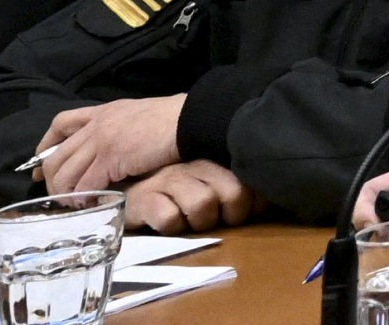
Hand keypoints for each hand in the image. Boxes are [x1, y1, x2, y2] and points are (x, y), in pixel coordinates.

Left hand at [31, 95, 189, 194]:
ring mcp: (102, 142)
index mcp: (103, 112)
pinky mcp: (111, 159)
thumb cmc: (172, 119)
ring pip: (66, 174)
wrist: (189, 120)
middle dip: (51, 180)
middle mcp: (97, 125)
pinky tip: (91, 204)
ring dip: (66, 193)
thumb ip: (118, 128)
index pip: (61, 123)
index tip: (39, 166)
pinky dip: (85, 198)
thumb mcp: (137, 115)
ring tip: (76, 204)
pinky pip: (86, 185)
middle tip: (59, 195)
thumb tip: (109, 150)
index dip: (45, 146)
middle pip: (56, 156)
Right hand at [124, 162, 249, 233]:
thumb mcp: (210, 189)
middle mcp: (194, 166)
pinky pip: (169, 218)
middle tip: (214, 219)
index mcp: (215, 161)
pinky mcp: (142, 199)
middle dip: (229, 215)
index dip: (253, 204)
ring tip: (188, 222)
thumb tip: (266, 203)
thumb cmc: (175, 196)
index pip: (250, 181)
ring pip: (203, 204)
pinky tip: (165, 223)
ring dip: (199, 222)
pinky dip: (171, 227)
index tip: (244, 214)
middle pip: (233, 194)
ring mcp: (168, 180)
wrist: (122, 195)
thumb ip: (238, 190)